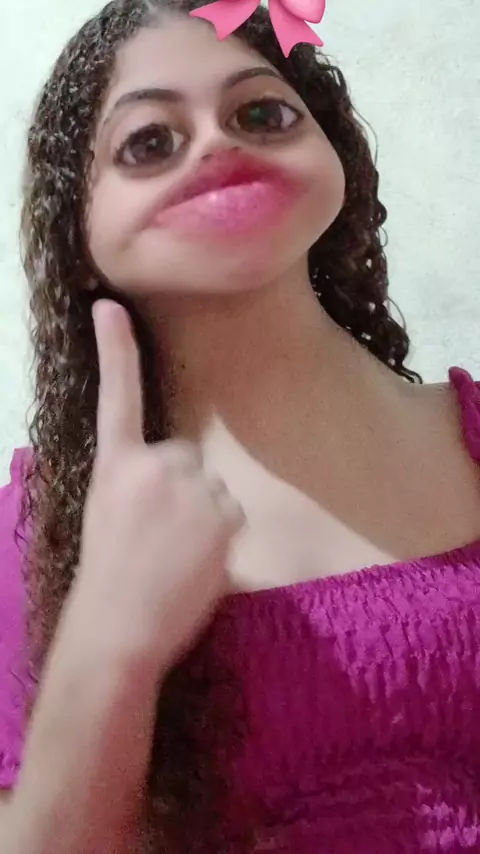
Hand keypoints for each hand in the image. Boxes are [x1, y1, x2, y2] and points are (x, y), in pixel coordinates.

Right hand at [79, 298, 243, 669]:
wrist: (118, 628)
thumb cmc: (109, 579)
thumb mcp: (107, 516)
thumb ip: (137, 486)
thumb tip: (171, 485)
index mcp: (115, 466)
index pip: (116, 395)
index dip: (114, 349)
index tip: (108, 306)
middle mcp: (152, 464)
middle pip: (186, 459)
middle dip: (182, 492)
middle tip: (161, 538)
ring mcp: (188, 485)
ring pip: (211, 490)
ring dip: (203, 516)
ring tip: (176, 556)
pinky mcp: (220, 510)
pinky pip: (231, 514)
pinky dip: (221, 536)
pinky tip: (197, 562)